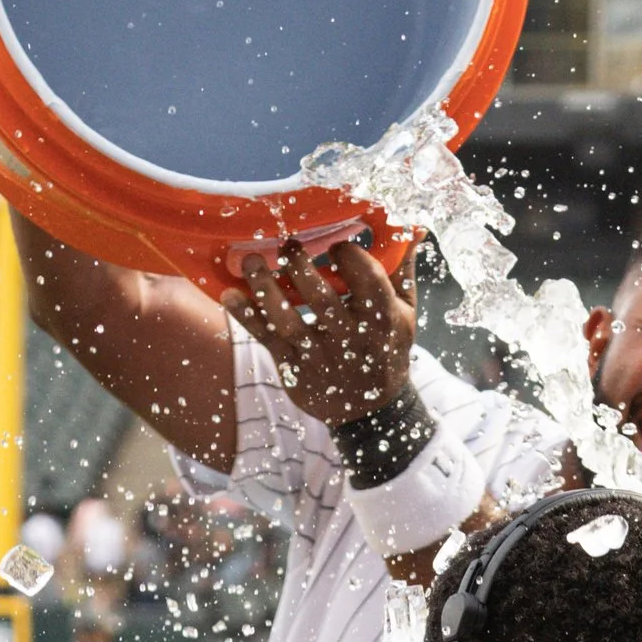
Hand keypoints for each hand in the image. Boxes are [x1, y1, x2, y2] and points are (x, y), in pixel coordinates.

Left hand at [222, 241, 415, 425]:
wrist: (371, 412)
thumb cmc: (386, 351)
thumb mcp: (406, 316)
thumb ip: (403, 272)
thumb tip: (410, 229)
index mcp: (382, 321)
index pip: (367, 279)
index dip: (348, 255)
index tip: (335, 244)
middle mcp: (350, 339)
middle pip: (321, 298)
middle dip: (300, 266)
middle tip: (287, 245)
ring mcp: (319, 356)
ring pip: (288, 319)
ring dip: (266, 288)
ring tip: (251, 260)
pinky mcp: (295, 368)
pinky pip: (268, 339)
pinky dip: (248, 317)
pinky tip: (231, 295)